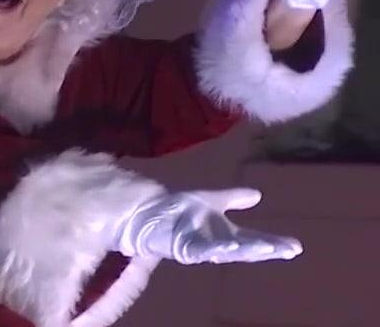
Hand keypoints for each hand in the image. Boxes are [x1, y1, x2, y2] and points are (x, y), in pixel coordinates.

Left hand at [116, 188, 302, 264]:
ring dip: (246, 249)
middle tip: (288, 250)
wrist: (149, 213)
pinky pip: (202, 250)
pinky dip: (216, 249)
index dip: (274, 243)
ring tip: (267, 247)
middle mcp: (217, 242)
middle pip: (246, 248)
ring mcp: (202, 246)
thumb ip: (233, 198)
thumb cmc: (179, 209)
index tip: (296, 246)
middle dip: (266, 249)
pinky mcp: (184, 247)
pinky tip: (229, 245)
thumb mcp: (211, 200)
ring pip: (228, 251)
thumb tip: (258, 194)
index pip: (254, 239)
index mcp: (226, 233)